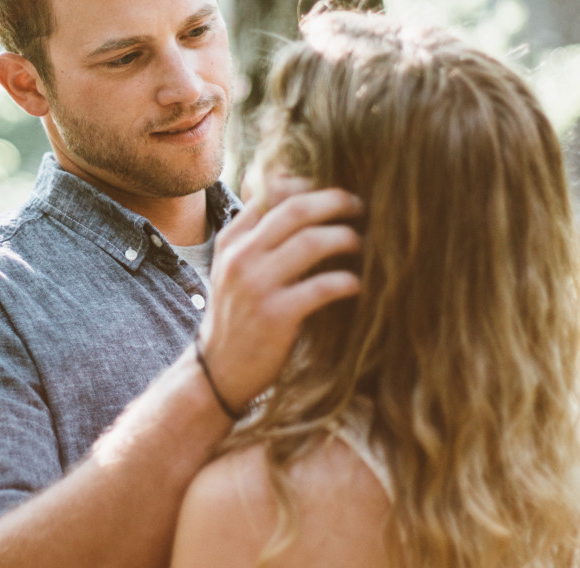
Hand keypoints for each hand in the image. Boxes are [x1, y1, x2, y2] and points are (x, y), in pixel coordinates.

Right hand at [198, 174, 362, 411]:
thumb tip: (286, 188)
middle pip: (295, 208)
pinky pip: (323, 286)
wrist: (218, 372)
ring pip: (312, 242)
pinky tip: (357, 285)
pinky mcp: (275, 316)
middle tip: (359, 206)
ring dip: (346, 238)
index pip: (270, 192)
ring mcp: (256, 286)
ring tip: (361, 244)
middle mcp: (240, 258)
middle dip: (335, 201)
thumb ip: (255, 235)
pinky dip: (347, 281)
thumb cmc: (237, 317)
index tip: (333, 191)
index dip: (308, 184)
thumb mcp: (233, 270)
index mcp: (230, 241)